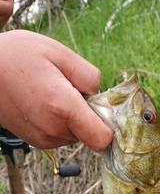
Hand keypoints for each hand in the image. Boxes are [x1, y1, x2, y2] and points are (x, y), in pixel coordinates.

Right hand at [0, 30, 112, 150]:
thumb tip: (100, 93)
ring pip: (76, 135)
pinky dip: (60, 122)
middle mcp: (54, 130)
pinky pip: (61, 136)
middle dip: (88, 113)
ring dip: (73, 118)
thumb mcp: (57, 52)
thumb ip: (87, 74)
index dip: (109, 125)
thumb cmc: (16, 56)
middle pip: (90, 133)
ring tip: (51, 93)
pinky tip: (44, 103)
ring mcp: (43, 139)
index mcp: (63, 108)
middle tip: (69, 89)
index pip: (102, 138)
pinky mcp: (35, 141)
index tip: (103, 107)